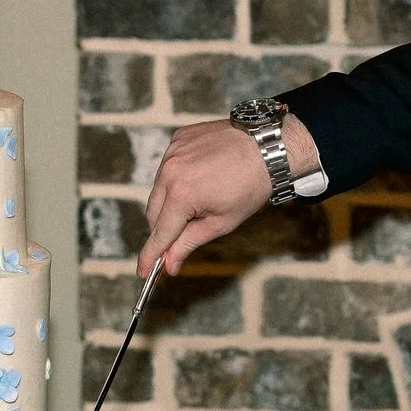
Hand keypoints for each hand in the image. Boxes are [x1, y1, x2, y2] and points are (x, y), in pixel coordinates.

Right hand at [137, 113, 322, 278]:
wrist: (268, 147)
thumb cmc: (251, 186)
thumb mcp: (222, 222)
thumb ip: (189, 243)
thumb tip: (169, 263)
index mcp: (181, 195)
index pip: (159, 233)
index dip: (150, 255)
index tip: (142, 271)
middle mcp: (170, 171)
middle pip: (153, 212)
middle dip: (165, 228)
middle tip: (185, 233)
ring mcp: (172, 152)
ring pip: (158, 189)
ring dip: (171, 202)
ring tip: (202, 198)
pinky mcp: (178, 139)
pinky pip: (168, 167)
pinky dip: (177, 178)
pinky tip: (199, 178)